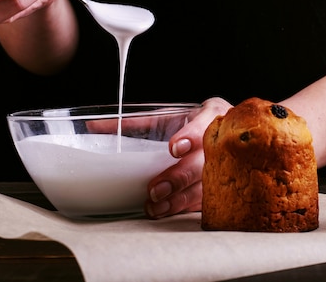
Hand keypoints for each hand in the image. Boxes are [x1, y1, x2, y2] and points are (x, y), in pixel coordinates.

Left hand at [145, 97, 231, 218]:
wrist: (230, 134)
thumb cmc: (193, 123)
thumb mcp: (171, 115)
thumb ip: (137, 122)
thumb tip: (95, 126)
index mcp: (211, 115)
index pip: (204, 124)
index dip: (191, 136)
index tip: (174, 148)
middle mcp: (222, 140)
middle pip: (204, 161)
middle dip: (179, 176)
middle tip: (156, 189)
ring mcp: (227, 164)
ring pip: (206, 185)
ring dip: (181, 198)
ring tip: (157, 206)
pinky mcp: (224, 184)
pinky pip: (207, 199)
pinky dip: (187, 207)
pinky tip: (170, 211)